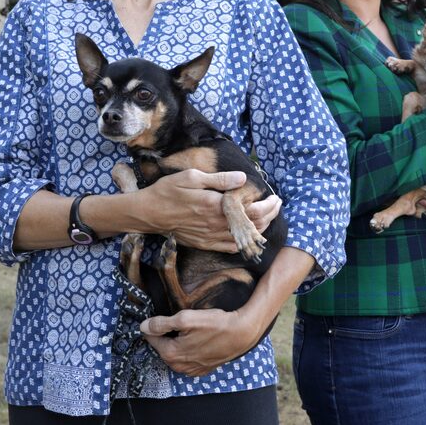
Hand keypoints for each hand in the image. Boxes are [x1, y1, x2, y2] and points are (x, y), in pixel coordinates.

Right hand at [136, 170, 281, 252]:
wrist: (149, 213)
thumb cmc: (168, 191)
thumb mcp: (192, 177)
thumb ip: (219, 179)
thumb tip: (242, 179)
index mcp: (216, 205)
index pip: (252, 210)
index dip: (268, 205)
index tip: (275, 197)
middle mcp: (216, 224)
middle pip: (253, 225)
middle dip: (270, 215)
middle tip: (277, 205)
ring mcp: (211, 236)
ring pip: (245, 237)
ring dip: (261, 229)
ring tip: (269, 217)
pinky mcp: (205, 244)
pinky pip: (231, 247)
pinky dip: (245, 242)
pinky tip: (250, 235)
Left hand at [140, 308, 261, 376]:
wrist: (241, 334)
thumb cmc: (215, 324)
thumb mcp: (186, 318)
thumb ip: (162, 323)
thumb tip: (143, 326)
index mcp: (171, 354)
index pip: (151, 338)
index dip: (152, 326)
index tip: (158, 317)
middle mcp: (179, 366)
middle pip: (162, 347)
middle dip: (164, 335)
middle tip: (175, 321)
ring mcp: (191, 370)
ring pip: (174, 354)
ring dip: (176, 343)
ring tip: (187, 329)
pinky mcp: (202, 370)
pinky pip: (187, 360)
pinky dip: (187, 350)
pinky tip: (196, 339)